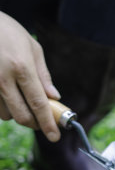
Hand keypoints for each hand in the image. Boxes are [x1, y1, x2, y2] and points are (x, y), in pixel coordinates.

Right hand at [0, 11, 60, 141]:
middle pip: (21, 115)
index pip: (38, 103)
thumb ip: (43, 75)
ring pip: (5, 114)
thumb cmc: (9, 33)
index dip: (48, 123)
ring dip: (18, 113)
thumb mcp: (33, 48)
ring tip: (23, 99)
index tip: (55, 136)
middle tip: (43, 122)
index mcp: (22, 68)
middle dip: (35, 123)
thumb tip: (53, 97)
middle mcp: (3, 78)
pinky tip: (9, 94)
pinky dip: (4, 107)